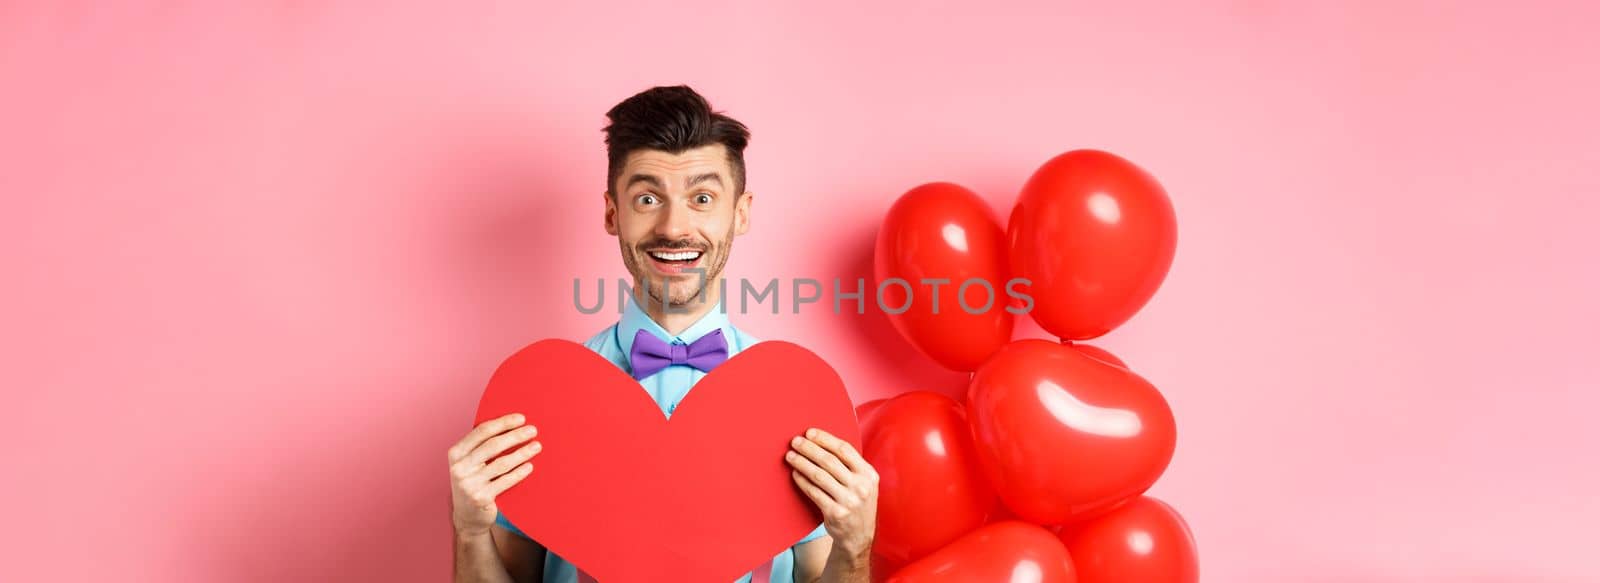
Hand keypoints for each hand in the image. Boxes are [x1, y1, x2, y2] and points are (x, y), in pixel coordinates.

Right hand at [448, 412, 541, 536]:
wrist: (467, 516)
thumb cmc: (473, 482)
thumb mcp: (469, 463)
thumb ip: (481, 446)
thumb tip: (511, 425)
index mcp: (456, 454)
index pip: (481, 432)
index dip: (503, 423)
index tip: (521, 418)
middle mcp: (459, 468)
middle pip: (493, 446)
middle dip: (515, 435)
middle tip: (533, 430)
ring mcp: (469, 484)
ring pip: (501, 463)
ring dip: (522, 453)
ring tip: (536, 446)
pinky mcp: (480, 498)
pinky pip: (505, 481)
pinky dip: (519, 473)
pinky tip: (530, 466)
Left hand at [786, 427, 878, 555]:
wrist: (859, 536)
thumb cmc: (857, 503)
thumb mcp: (864, 483)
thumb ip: (851, 465)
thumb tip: (822, 442)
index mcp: (869, 474)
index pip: (845, 450)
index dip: (825, 439)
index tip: (809, 432)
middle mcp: (861, 486)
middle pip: (829, 461)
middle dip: (809, 449)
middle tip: (795, 442)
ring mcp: (849, 501)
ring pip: (819, 476)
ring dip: (802, 463)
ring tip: (790, 456)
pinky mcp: (836, 513)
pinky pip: (814, 492)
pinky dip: (802, 481)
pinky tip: (795, 474)